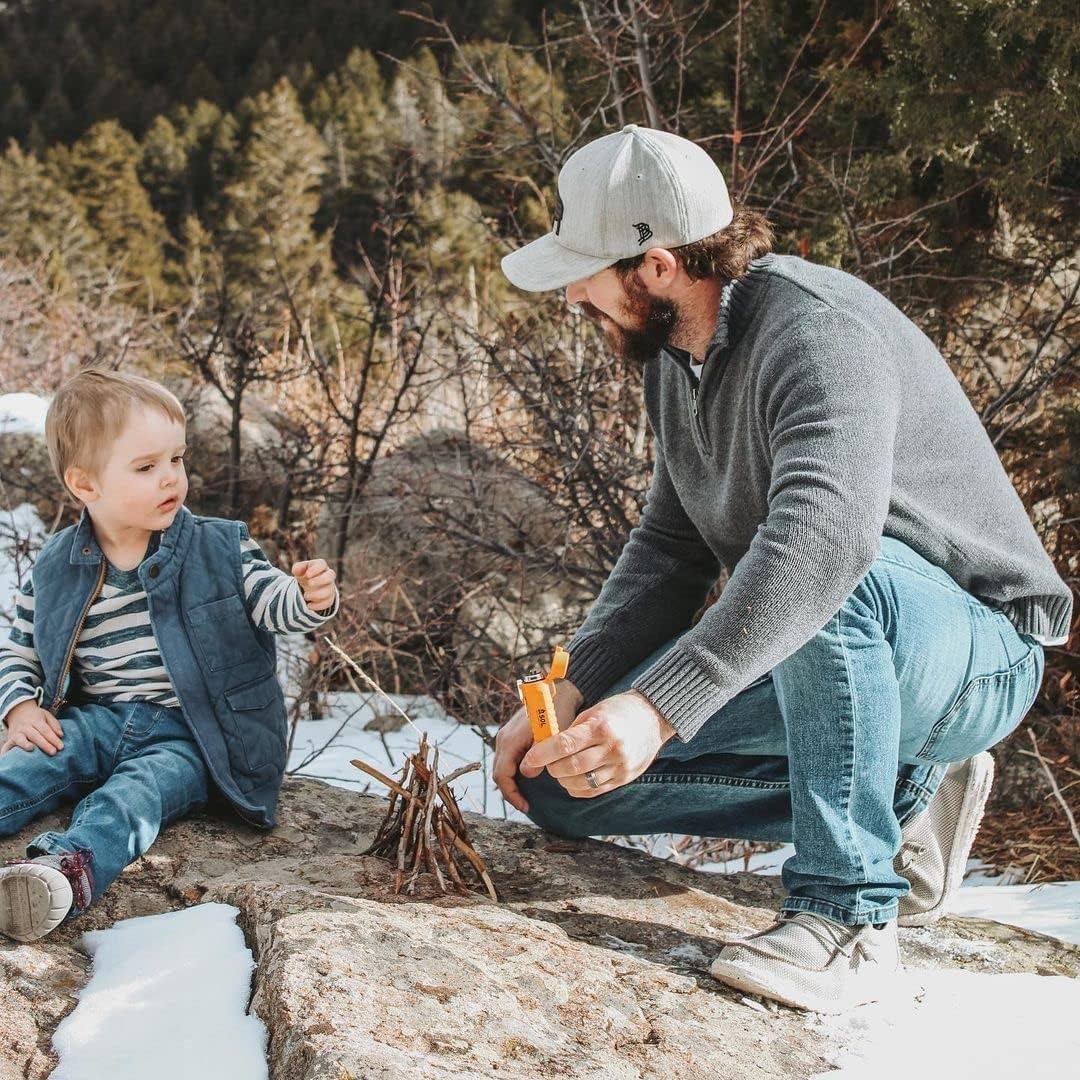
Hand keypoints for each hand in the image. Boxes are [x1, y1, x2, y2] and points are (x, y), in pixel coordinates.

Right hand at [2, 700, 63, 755]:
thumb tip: (61, 735)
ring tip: (31, 749)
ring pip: (21, 739)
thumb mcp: (47, 715)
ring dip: (25, 744)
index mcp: (36, 720)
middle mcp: (26, 726)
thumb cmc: (36, 717)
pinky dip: (6, 750)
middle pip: (35, 735)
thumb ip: (54, 725)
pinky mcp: (10, 739)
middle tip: (53, 752)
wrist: (18, 712)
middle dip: (44, 744)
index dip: (53, 738)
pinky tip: (7, 756)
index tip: (61, 747)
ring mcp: (17, 732)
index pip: (46, 730)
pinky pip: (7, 745)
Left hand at [291, 558, 336, 611]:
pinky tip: (309, 606)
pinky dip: (318, 605)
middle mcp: (328, 576)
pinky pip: (328, 602)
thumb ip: (297, 568)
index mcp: (321, 566)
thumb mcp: (299, 570)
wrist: (309, 586)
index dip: (316, 569)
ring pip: (329, 591)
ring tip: (305, 596)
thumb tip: (296, 570)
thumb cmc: (305, 574)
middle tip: (309, 584)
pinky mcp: (329, 598)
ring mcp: (330, 587)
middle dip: (320, 580)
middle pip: (331, 575)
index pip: (322, 564)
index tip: (307, 575)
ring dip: (317, 594)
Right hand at [494, 680, 582, 812]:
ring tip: (525, 795)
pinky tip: (526, 778)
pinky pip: (507, 758)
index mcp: (509, 741)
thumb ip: (538, 758)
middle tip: (525, 805)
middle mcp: (503, 738)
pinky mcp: (512, 734)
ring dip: (511, 781)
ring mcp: (506, 735)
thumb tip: (528, 775)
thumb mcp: (550, 739)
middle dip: (510, 791)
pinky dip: (513, 771)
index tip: (525, 806)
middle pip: (499, 772)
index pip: (502, 775)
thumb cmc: (556, 713)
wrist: (559, 691)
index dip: (512, 794)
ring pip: (502, 765)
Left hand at [520, 691, 675, 797]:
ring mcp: (620, 766)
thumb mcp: (594, 712)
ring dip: (563, 780)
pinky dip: (577, 788)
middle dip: (551, 768)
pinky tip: (572, 779)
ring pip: (581, 783)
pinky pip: (594, 791)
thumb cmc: (618, 711)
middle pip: (571, 767)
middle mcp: (612, 748)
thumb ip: (572, 731)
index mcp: (601, 727)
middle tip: (544, 763)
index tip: (530, 759)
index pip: (565, 744)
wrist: (653, 717)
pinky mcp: (624, 779)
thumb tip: (544, 748)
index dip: (542, 754)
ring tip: (559, 769)